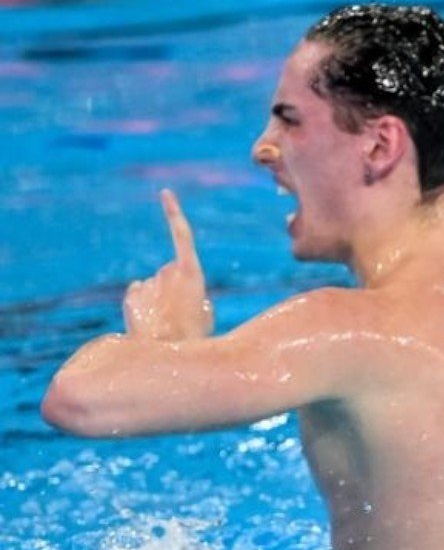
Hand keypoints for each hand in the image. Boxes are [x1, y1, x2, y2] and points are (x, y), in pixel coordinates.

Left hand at [124, 190, 214, 340]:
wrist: (168, 355)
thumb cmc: (195, 337)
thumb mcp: (205, 314)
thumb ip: (193, 295)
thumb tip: (181, 292)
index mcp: (192, 274)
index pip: (182, 236)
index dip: (174, 213)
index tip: (165, 193)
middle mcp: (167, 271)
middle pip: (170, 271)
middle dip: (173, 286)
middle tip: (181, 313)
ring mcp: (147, 282)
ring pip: (153, 285)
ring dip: (158, 299)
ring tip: (166, 322)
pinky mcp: (131, 294)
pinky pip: (137, 295)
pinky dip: (142, 306)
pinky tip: (149, 323)